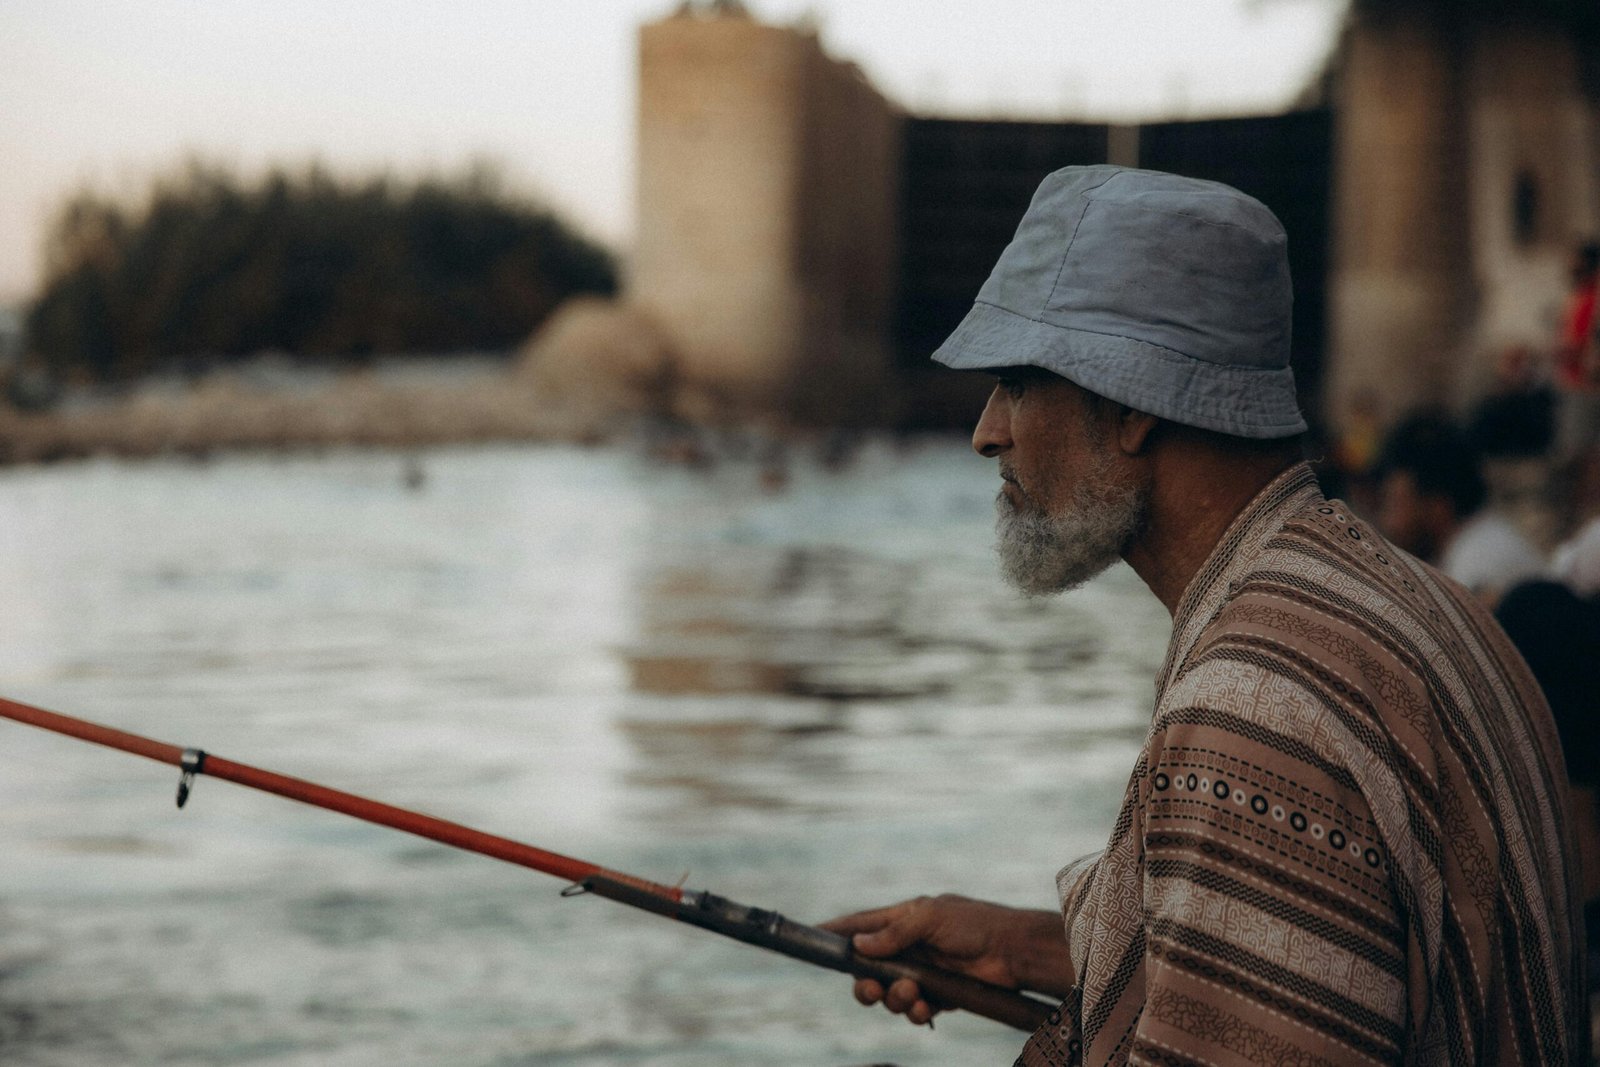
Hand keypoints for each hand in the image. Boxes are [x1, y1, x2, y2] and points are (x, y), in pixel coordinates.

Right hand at [821, 895, 1069, 1025]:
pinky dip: (916, 1012)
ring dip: (895, 999)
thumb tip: (859, 944)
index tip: (813, 934)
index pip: (861, 924)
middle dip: (864, 984)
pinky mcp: (938, 994)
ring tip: (914, 995)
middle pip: (868, 970)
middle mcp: (908, 946)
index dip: (837, 931)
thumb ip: (894, 933)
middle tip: (871, 990)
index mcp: (903, 919)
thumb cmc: (975, 924)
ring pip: (889, 994)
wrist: (1014, 952)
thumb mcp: (931, 918)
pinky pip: (914, 1010)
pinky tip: (927, 1008)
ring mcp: (922, 972)